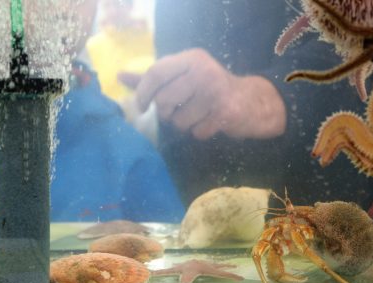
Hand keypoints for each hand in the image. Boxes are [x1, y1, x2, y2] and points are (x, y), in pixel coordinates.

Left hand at [119, 48, 285, 139]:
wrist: (251, 102)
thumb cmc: (210, 88)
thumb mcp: (184, 76)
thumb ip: (154, 78)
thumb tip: (121, 77)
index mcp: (191, 58)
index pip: (156, 73)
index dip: (143, 93)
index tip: (142, 106)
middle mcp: (203, 72)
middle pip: (164, 101)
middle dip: (166, 113)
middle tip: (177, 112)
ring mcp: (215, 93)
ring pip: (179, 121)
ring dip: (184, 125)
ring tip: (198, 116)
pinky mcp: (225, 114)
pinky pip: (197, 132)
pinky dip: (200, 132)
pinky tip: (210, 123)